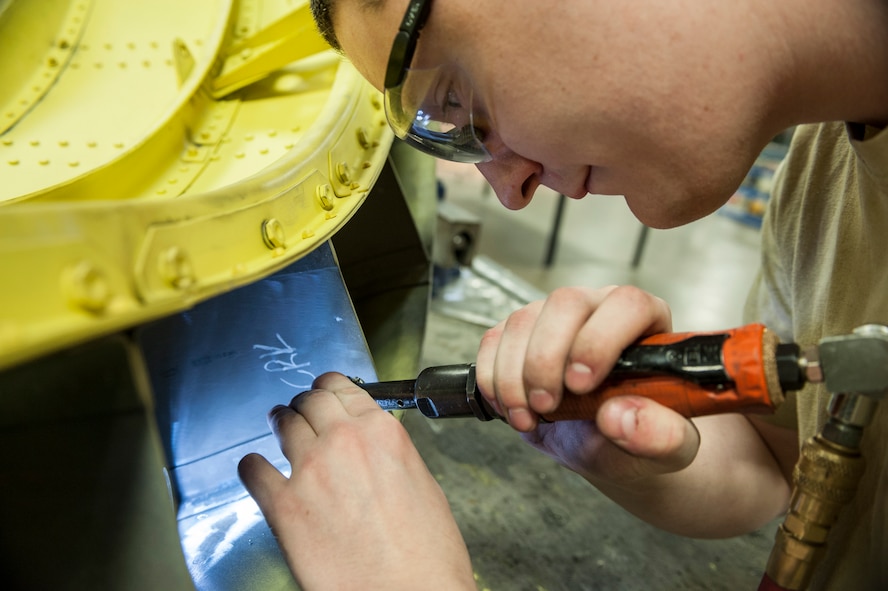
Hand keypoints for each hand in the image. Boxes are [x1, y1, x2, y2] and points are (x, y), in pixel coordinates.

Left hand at [238, 373, 475, 590]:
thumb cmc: (425, 554)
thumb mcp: (421, 483)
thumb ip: (390, 455)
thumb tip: (372, 450)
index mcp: (382, 433)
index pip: (343, 388)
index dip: (329, 387)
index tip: (324, 391)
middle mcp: (344, 442)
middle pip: (310, 401)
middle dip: (304, 403)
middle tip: (301, 410)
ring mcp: (311, 471)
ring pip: (283, 424)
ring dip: (280, 422)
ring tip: (278, 426)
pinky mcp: (284, 506)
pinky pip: (254, 470)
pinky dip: (252, 466)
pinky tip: (255, 468)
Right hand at [475, 285, 698, 484]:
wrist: (606, 445)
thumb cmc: (639, 436)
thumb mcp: (668, 449)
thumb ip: (661, 435)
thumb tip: (622, 416)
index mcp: (646, 324)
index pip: (627, 305)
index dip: (600, 340)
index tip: (582, 386)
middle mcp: (599, 309)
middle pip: (565, 303)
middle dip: (546, 359)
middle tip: (548, 406)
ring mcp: (556, 317)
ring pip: (523, 321)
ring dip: (515, 377)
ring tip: (530, 416)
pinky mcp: (521, 333)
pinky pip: (494, 340)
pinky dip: (494, 379)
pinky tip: (512, 407)